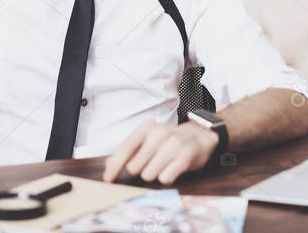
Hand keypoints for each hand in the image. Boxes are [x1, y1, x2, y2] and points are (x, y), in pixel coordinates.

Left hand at [103, 121, 218, 184]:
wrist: (199, 136)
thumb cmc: (168, 141)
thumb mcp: (148, 139)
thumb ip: (128, 151)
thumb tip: (109, 167)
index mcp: (146, 128)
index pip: (124, 149)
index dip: (114, 166)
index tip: (108, 179)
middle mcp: (158, 134)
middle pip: (134, 167)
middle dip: (139, 170)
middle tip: (150, 163)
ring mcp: (172, 145)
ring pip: (148, 175)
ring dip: (153, 175)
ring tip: (162, 165)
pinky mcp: (184, 157)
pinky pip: (165, 179)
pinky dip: (166, 178)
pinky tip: (172, 168)